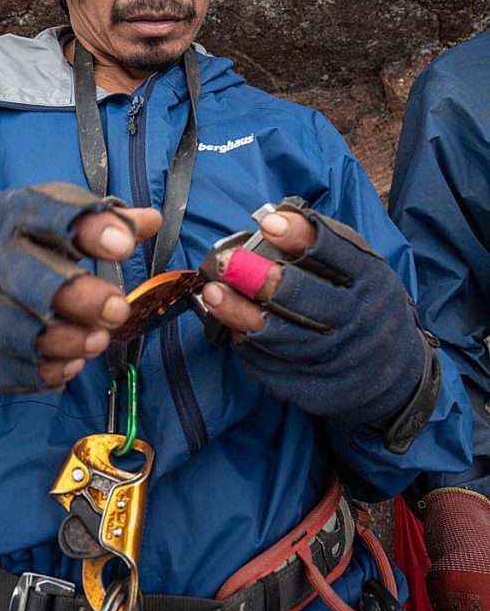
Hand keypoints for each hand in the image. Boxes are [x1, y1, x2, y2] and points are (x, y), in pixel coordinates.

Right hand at [0, 183, 160, 392]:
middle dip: (78, 297)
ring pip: (11, 328)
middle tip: (118, 311)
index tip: (125, 247)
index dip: (90, 230)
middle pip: (27, 278)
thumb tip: (151, 220)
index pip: (52, 215)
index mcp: (16, 214)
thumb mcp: (54, 215)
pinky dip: (39, 371)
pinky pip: (0, 365)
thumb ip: (103, 221)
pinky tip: (70, 366)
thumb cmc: (17, 240)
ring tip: (98, 341)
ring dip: (62, 340)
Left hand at [202, 207, 430, 429]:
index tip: (269, 224)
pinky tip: (233, 330)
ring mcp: (340, 358)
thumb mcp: (362, 270)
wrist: (396, 373)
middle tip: (228, 263)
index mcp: (371, 281)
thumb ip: (328, 246)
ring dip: (242, 314)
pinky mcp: (321, 390)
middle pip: (306, 299)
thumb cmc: (368, 305)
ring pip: (284, 337)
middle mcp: (359, 319)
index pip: (338, 254)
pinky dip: (252, 349)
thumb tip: (274, 220)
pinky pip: (278, 368)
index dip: (301, 237)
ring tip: (214, 294)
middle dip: (261, 280)